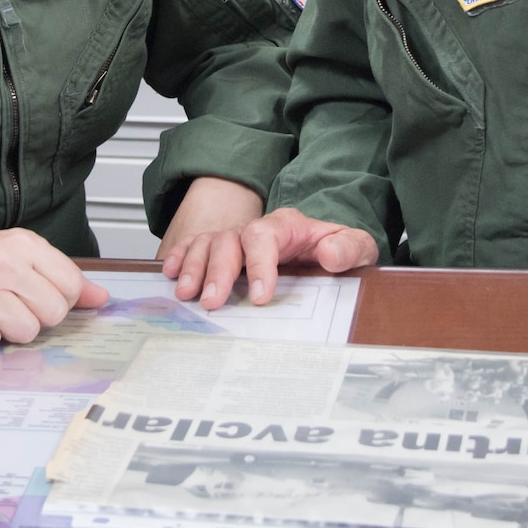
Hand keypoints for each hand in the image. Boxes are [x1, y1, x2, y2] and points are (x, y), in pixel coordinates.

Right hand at [0, 228, 108, 348]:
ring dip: (9, 330)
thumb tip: (100, 298)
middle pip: (52, 314)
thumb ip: (62, 275)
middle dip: (36, 317)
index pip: (71, 287)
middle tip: (13, 305)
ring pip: (25, 332)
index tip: (40, 295)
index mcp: (25, 244)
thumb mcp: (22, 255)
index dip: (60, 300)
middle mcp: (3, 262)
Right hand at [168, 206, 377, 310]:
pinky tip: (169, 273)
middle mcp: (257, 229)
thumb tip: (329, 255)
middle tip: (212, 302)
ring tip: (186, 293)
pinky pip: (195, 245)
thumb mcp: (358, 247)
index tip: (259, 296)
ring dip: (194, 267)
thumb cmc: (338, 249)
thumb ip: (349, 249)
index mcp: (287, 226)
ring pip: (208, 242)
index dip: (259, 264)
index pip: (264, 236)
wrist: (328, 247)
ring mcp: (237, 238)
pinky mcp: (224, 249)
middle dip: (219, 271)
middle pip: (230, 240)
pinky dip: (180, 256)